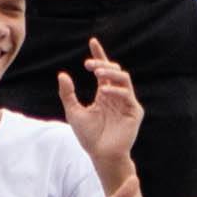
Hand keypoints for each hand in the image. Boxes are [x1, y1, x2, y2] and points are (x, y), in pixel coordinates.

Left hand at [58, 37, 143, 177]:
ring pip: (123, 79)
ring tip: (97, 72)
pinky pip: (127, 95)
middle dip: (103, 64)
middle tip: (89, 64)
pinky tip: (104, 91)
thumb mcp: (73, 112)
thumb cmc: (88, 136)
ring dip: (111, 73)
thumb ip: (68, 94)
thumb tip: (62, 74)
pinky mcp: (134, 112)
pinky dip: (116, 90)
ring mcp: (127, 103)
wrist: (100, 155)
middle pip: (114, 71)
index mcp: (105, 94)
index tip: (92, 41)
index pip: (104, 70)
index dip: (99, 55)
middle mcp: (117, 95)